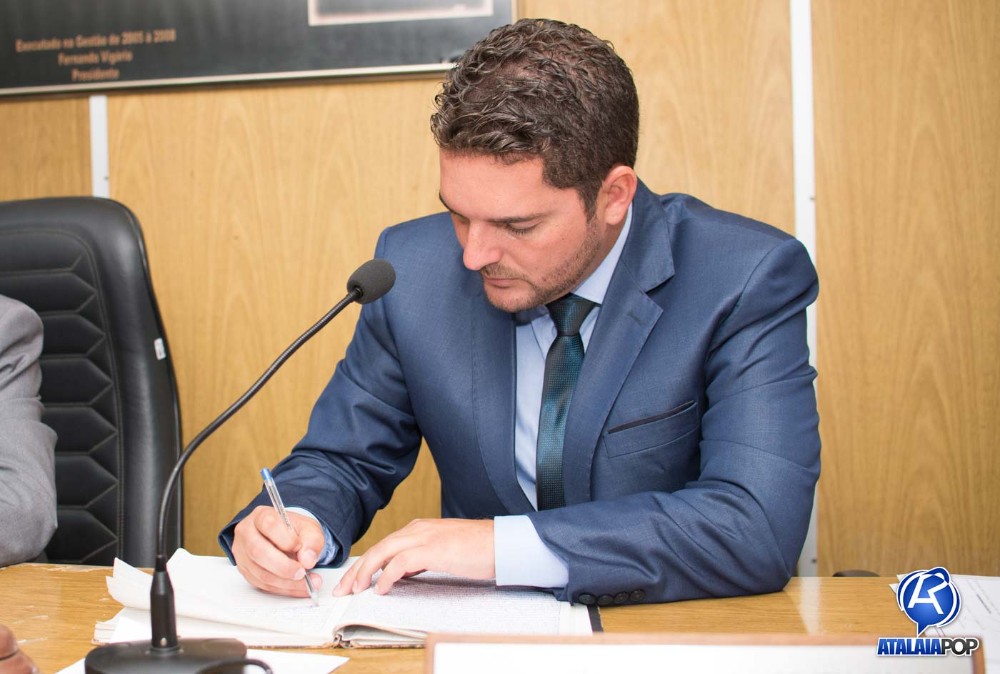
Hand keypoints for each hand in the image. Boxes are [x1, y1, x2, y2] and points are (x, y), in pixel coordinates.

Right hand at [231, 505, 325, 596]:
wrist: (286, 539)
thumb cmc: (294, 532)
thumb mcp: (309, 529)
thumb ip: (312, 540)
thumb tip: (307, 560)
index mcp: (261, 516)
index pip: (269, 524)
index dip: (285, 539)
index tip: (300, 547)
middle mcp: (246, 533)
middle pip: (258, 551)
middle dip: (284, 567)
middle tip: (302, 572)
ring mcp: (243, 554)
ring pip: (260, 573)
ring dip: (286, 582)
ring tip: (307, 583)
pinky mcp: (246, 572)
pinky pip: (262, 585)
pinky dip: (283, 589)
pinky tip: (298, 587)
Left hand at [334, 518, 494, 595]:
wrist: (502, 543)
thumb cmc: (478, 550)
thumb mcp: (443, 552)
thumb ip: (421, 558)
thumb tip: (401, 573)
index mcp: (421, 528)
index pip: (384, 545)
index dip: (365, 563)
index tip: (353, 581)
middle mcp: (419, 529)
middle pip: (378, 548)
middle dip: (357, 569)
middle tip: (344, 588)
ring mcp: (426, 537)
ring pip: (384, 551)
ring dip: (365, 572)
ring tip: (355, 589)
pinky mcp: (434, 549)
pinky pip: (401, 562)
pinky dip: (387, 575)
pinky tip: (381, 588)